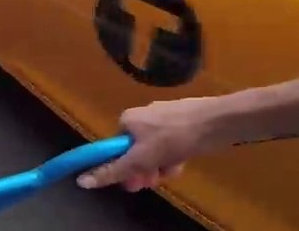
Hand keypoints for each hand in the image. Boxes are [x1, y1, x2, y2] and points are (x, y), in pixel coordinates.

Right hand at [77, 97, 218, 191]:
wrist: (217, 121)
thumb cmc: (176, 138)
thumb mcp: (141, 158)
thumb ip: (114, 170)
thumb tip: (81, 182)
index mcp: (126, 120)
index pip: (114, 150)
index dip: (123, 169)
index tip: (135, 183)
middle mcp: (140, 116)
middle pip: (135, 151)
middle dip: (145, 169)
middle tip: (157, 180)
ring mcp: (161, 117)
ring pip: (154, 150)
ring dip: (160, 165)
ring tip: (174, 169)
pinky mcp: (179, 121)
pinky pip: (169, 144)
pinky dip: (173, 156)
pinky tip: (182, 160)